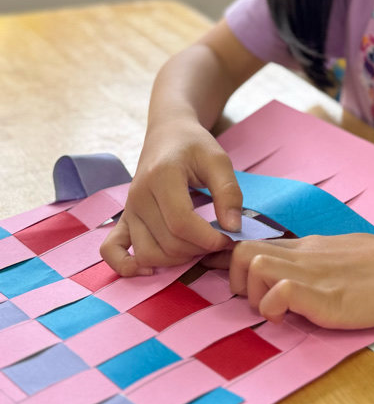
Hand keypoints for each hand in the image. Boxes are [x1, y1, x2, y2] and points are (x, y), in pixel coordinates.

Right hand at [101, 119, 241, 276]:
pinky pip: (111, 249)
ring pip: (147, 253)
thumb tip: (232, 227)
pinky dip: (126, 266)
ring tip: (196, 246)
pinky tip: (149, 269)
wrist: (167, 134)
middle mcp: (139, 195)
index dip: (208, 239)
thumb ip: (228, 192)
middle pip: (167, 243)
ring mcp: (128, 209)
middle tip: (217, 240)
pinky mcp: (123, 218)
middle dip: (198, 250)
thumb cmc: (194, 146)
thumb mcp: (218, 160)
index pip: (182, 224)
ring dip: (176, 260)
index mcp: (162, 177)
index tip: (228, 237)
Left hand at [204, 233, 373, 327]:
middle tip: (259, 304)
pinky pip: (281, 291)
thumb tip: (299, 279)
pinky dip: (275, 306)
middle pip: (241, 250)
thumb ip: (318, 265)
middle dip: (236, 282)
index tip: (234, 283)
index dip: (231, 263)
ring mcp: (315, 275)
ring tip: (276, 313)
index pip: (253, 243)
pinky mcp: (327, 297)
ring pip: (253, 264)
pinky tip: (292, 319)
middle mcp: (305, 256)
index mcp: (308, 248)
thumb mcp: (345, 256)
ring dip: (253, 295)